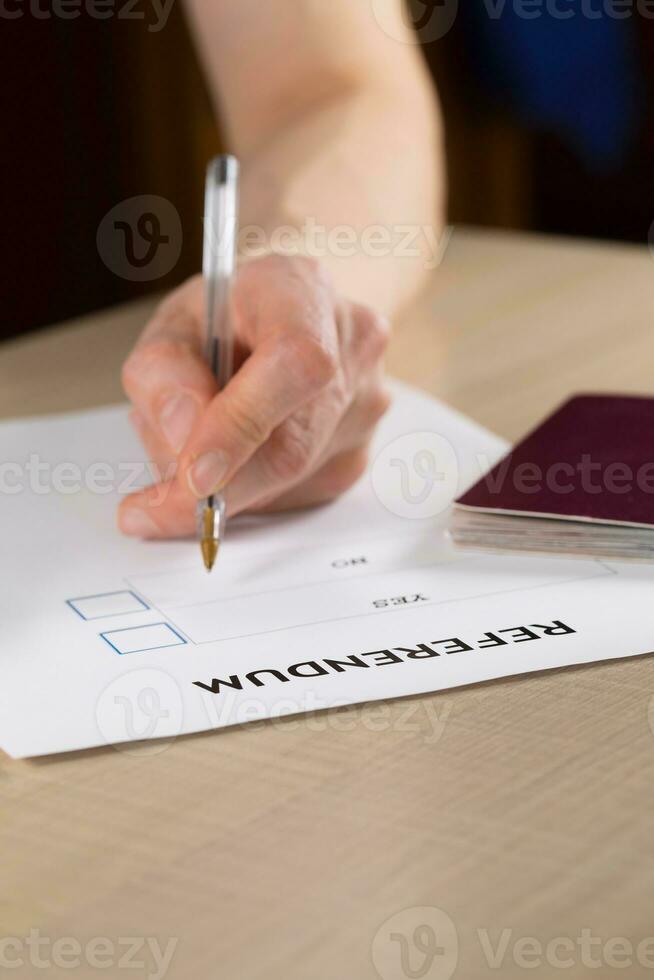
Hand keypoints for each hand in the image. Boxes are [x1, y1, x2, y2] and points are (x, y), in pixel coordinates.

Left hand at [118, 254, 390, 537]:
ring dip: (228, 485)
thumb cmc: (226, 316)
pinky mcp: (360, 452)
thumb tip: (184, 438)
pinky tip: (233, 456)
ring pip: (290, 479)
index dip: (242, 425)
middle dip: (218, 486)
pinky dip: (251, 491)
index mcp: (302, 291)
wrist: (279, 318)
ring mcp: (367, 402)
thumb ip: (162, 371)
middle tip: (155, 506)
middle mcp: (352, 345)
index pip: (293, 364)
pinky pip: (296, 494)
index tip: (194, 474)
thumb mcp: (171, 323)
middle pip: (292, 443)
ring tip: (197, 446)